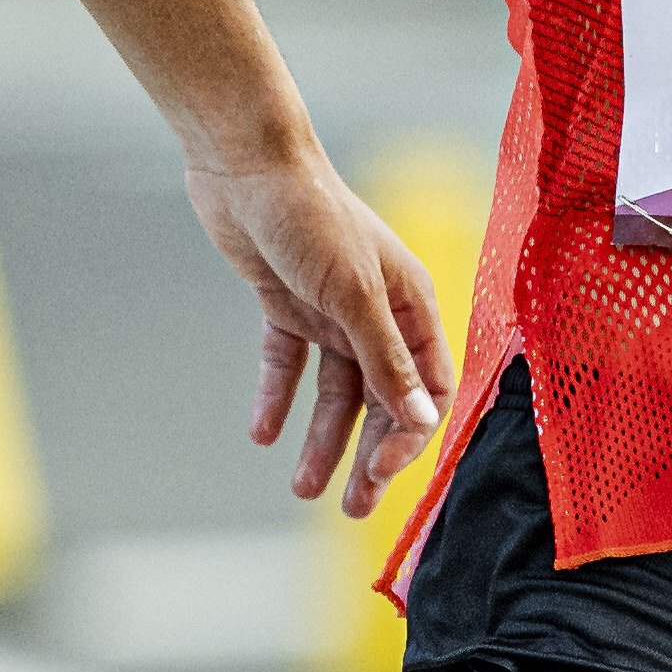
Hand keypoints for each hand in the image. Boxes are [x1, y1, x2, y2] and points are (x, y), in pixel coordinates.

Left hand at [189, 149, 451, 518]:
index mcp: (410, 305)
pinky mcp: (287, 303)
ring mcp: (331, 309)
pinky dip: (278, 396)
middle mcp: (377, 312)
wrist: (243, 164)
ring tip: (303, 487)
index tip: (380, 475)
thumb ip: (385, 360)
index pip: (427, 388)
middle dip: (367, 453)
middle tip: (350, 507)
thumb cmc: (310, 214)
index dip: (409, 437)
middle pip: (382, 399)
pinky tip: (263, 431)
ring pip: (335, 390)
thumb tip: (421, 420)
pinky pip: (288, 362)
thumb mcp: (352, 294)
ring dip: (322, 439)